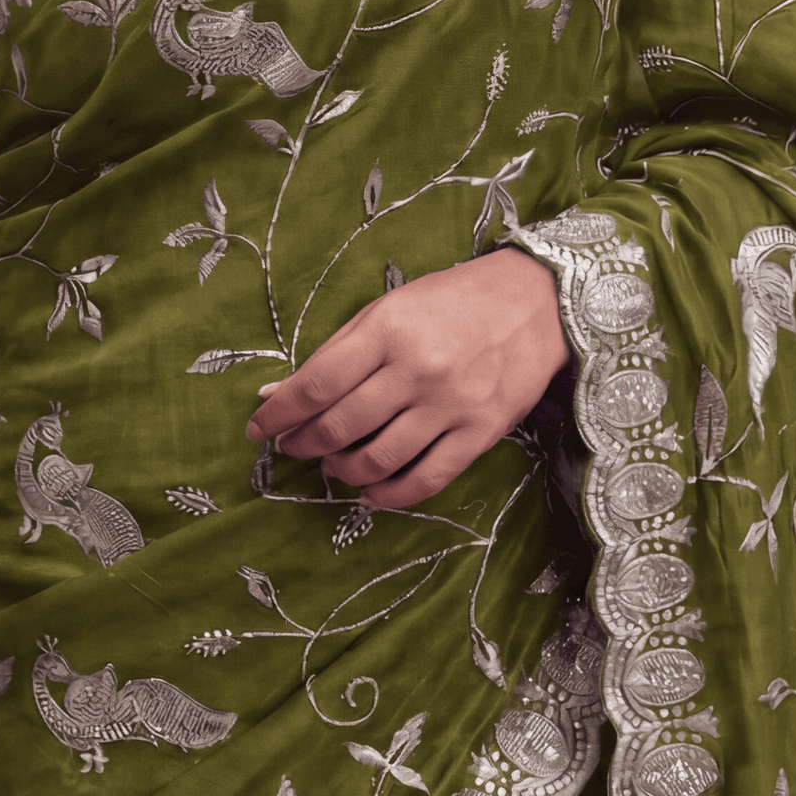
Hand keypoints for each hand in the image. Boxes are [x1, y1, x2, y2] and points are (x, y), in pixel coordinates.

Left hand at [247, 246, 568, 508]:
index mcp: (388, 330)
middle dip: (304, 444)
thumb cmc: (452, 300)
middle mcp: (417, 371)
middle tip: (293, 446)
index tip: (258, 428)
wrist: (537, 303)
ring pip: (377, 459)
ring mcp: (450, 406)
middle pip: (340, 426)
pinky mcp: (480, 434)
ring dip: (342, 470)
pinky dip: (390, 494)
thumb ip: (334, 353)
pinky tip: (371, 492)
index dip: (278, 413)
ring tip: (333, 464)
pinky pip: (426, 480)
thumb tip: (275, 394)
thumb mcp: (387, 309)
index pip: (315, 384)